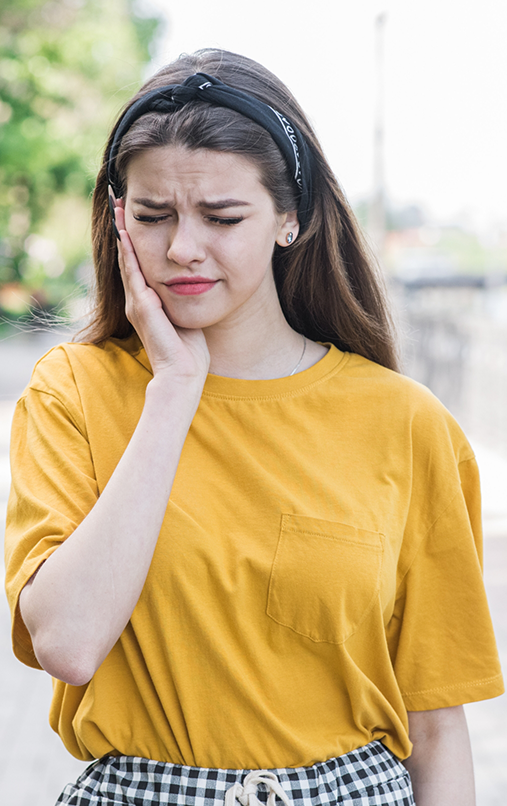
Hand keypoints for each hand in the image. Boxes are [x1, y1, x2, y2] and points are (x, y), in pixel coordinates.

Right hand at [111, 191, 209, 384]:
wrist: (183, 375)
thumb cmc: (190, 351)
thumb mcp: (188, 315)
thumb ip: (186, 296)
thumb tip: (199, 277)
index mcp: (148, 301)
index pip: (139, 262)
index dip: (134, 237)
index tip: (133, 212)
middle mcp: (138, 300)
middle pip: (128, 255)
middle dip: (124, 227)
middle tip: (119, 199)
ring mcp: (137, 303)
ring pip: (128, 260)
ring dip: (123, 233)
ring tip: (118, 207)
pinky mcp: (142, 308)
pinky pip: (134, 274)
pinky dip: (130, 253)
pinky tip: (127, 234)